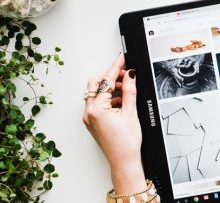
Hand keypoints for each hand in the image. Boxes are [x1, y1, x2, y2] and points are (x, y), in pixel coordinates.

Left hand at [82, 54, 145, 193]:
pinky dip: (108, 98)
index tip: (121, 59)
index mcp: (97, 110)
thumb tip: (130, 75)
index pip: (105, 81)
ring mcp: (89, 117)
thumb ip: (129, 91)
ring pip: (95, 93)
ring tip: (125, 89)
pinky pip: (97, 103)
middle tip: (124, 72)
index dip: (115, 67)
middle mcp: (89, 113)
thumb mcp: (131, 113)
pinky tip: (121, 101)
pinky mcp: (92, 121)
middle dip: (109, 76)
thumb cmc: (126, 144)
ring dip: (109, 88)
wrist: (123, 162)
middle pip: (95, 84)